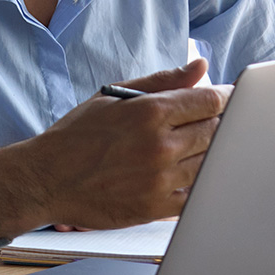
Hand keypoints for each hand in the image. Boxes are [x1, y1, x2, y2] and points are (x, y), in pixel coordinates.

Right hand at [0, 60, 228, 238]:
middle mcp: (160, 145)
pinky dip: (201, 183)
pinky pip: (197, 195)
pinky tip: (190, 174)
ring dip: (213, 153)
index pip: (210, 101)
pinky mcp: (157, 208)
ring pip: (211, 163)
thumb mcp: (114, 96)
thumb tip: (200, 65)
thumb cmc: (78, 134)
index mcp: (150, 112)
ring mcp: (160, 179)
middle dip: (221, 124)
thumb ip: (162, 80)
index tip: (227, 98)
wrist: (47, 178)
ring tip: (197, 147)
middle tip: (214, 122)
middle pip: (217, 131)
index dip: (226, 97)